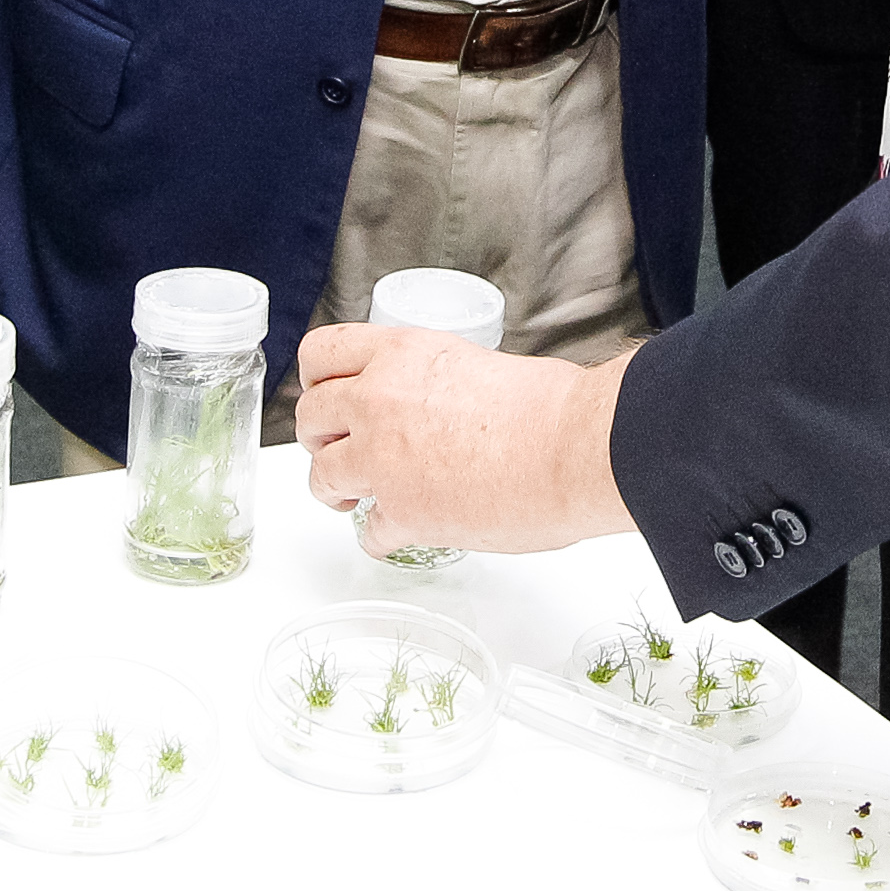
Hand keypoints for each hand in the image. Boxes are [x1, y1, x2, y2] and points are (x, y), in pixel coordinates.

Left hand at [295, 324, 639, 552]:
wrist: (579, 448)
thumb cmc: (553, 407)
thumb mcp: (479, 364)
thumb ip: (436, 382)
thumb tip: (436, 405)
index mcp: (402, 354)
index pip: (322, 354)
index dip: (318, 380)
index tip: (328, 396)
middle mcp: (380, 401)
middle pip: (310, 417)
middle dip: (321, 437)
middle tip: (342, 448)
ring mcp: (383, 459)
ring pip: (321, 476)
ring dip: (336, 489)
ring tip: (356, 497)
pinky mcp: (402, 512)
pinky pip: (366, 532)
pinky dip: (381, 536)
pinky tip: (404, 531)